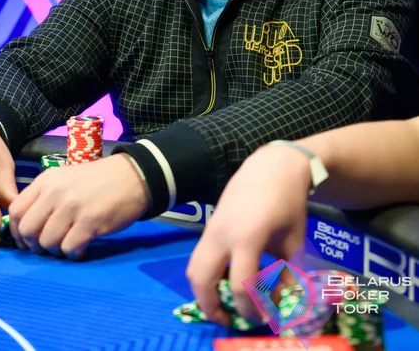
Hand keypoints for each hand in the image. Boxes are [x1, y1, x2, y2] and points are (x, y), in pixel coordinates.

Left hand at [8, 154, 149, 256]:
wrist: (134, 176)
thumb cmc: (99, 180)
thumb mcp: (65, 180)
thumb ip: (45, 198)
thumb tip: (26, 229)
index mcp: (46, 180)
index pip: (15, 210)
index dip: (17, 232)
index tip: (27, 241)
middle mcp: (55, 192)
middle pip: (27, 230)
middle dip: (35, 245)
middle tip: (49, 246)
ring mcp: (72, 207)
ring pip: (47, 242)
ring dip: (56, 250)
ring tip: (70, 243)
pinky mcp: (90, 222)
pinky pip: (69, 249)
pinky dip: (74, 254)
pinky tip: (83, 246)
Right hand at [186, 144, 311, 326]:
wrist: (273, 167)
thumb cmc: (288, 203)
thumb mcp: (293, 242)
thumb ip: (288, 276)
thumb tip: (283, 304)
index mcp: (247, 238)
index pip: (241, 286)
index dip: (252, 308)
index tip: (266, 315)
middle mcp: (222, 234)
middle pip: (202, 279)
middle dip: (212, 306)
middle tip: (229, 320)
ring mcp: (212, 228)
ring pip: (194, 268)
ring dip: (204, 291)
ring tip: (224, 304)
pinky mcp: (210, 225)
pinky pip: (200, 256)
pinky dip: (207, 274)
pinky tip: (227, 280)